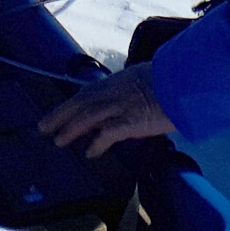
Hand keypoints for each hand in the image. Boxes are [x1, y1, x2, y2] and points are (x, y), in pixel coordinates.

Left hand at [38, 62, 174, 158]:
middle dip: (60, 115)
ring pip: (88, 116)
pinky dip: (97, 143)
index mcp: (118, 80)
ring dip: (70, 128)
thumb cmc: (173, 79)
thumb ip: (134, 88)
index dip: (70, 103)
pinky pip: (108, 133)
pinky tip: (90, 153)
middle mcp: (115, 91)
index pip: (88, 91)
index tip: (58, 112)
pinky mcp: (131, 121)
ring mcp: (122, 106)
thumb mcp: (147, 77)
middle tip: (43, 127)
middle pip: (80, 102)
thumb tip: (130, 99)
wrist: (186, 81)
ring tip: (58, 140)